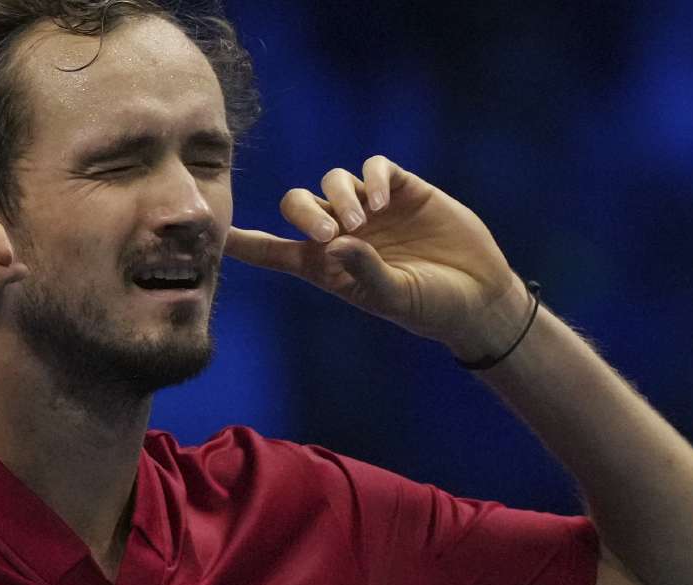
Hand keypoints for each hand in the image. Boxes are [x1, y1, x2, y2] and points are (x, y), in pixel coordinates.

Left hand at [224, 156, 526, 356]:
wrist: (478, 296)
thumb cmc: (430, 307)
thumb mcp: (394, 298)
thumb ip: (364, 272)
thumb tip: (337, 241)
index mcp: (327, 266)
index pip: (273, 251)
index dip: (244, 242)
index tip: (214, 233)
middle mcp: (343, 233)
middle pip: (297, 204)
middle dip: (304, 212)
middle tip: (330, 234)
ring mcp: (372, 209)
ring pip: (334, 182)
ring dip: (341, 197)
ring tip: (365, 221)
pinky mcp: (403, 190)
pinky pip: (375, 168)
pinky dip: (374, 178)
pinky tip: (385, 201)